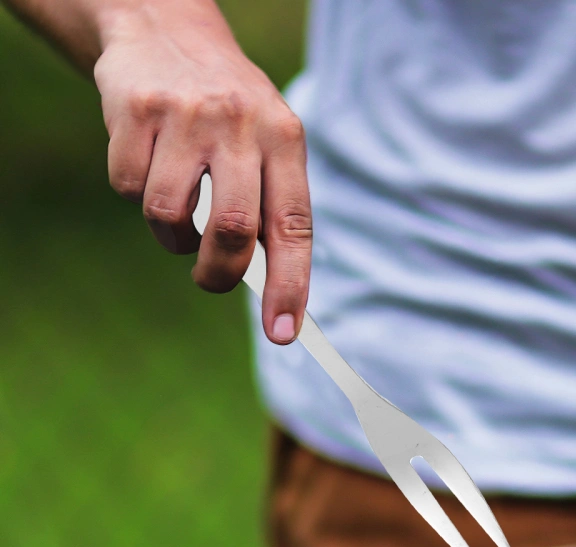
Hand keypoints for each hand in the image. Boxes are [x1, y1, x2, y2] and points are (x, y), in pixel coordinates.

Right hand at [93, 0, 309, 343]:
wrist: (165, 29)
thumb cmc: (228, 114)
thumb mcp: (267, 145)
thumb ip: (272, 208)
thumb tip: (270, 291)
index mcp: (284, 140)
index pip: (294, 227)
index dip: (290, 286)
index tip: (282, 334)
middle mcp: (240, 124)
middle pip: (233, 231)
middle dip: (220, 274)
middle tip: (211, 280)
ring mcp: (186, 114)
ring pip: (171, 216)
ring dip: (171, 235)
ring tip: (179, 211)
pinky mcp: (135, 109)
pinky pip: (128, 188)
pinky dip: (135, 194)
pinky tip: (148, 164)